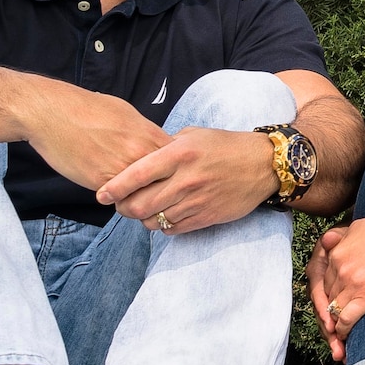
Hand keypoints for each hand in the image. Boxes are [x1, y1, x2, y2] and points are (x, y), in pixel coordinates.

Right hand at [18, 82, 171, 193]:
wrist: (53, 113)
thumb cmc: (88, 109)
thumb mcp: (127, 114)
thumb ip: (147, 133)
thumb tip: (157, 144)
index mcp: (150, 135)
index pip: (178, 164)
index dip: (175, 173)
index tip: (168, 177)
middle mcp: (141, 154)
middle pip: (166, 184)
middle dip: (162, 191)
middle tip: (153, 193)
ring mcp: (123, 170)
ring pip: (144, 196)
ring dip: (140, 199)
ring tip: (133, 196)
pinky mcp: (102, 183)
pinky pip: (120, 200)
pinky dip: (120, 201)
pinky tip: (114, 195)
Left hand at [97, 127, 279, 233]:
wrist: (263, 165)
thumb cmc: (225, 146)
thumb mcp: (193, 135)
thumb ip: (164, 147)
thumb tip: (137, 159)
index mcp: (179, 154)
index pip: (136, 175)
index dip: (113, 188)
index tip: (101, 195)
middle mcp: (186, 179)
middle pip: (140, 205)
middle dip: (124, 208)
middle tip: (121, 205)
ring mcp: (196, 201)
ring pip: (154, 220)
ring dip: (143, 218)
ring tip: (144, 210)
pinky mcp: (206, 217)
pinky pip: (173, 229)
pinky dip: (162, 226)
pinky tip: (165, 216)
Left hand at [308, 201, 364, 358]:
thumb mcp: (360, 226)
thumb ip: (341, 237)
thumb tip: (330, 240)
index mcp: (337, 252)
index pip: (325, 280)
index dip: (332, 293)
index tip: (338, 301)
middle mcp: (340, 267)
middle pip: (328, 296)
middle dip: (333, 309)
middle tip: (339, 320)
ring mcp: (353, 282)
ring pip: (334, 310)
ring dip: (336, 322)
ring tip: (342, 332)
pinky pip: (346, 319)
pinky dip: (344, 331)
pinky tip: (346, 336)